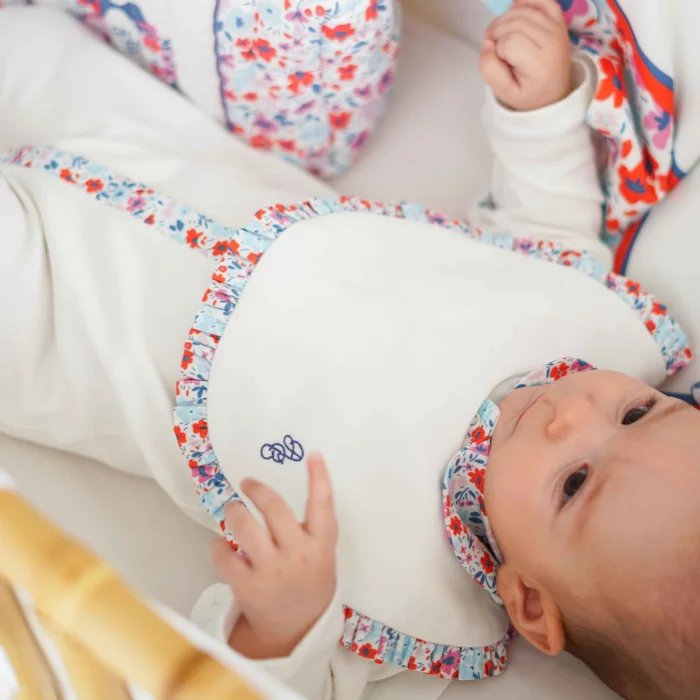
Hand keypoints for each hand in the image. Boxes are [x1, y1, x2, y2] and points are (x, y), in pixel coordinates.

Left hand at [212, 453, 337, 658]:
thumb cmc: (309, 583)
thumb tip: (278, 494)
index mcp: (321, 547)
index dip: (319, 478)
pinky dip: (218, 546)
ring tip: (231, 508)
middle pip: (275, 510)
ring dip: (235, 511)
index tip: (313, 454)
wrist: (295, 630)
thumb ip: (310, 530)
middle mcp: (298, 556)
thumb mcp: (322, 556)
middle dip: (257, 491)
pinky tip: (220, 544)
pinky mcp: (248, 587)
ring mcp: (272, 572)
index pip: (323, 507)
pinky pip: (225, 557)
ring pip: (246, 528)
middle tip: (247, 483)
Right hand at [480, 0, 572, 110]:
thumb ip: (489, 70)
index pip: (510, 42)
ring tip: (500, 34)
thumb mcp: (503, 93)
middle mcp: (552, 43)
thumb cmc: (527, 93)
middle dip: (498, 32)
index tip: (498, 60)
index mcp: (540, 65)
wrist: (553, 93)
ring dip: (505, 19)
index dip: (498, 49)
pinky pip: (542, 1)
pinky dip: (524, 2)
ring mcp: (557, 29)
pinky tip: (514, 10)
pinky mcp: (559, 21)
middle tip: (494, 46)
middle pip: (516, 23)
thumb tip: (487, 42)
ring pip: (524, 10)